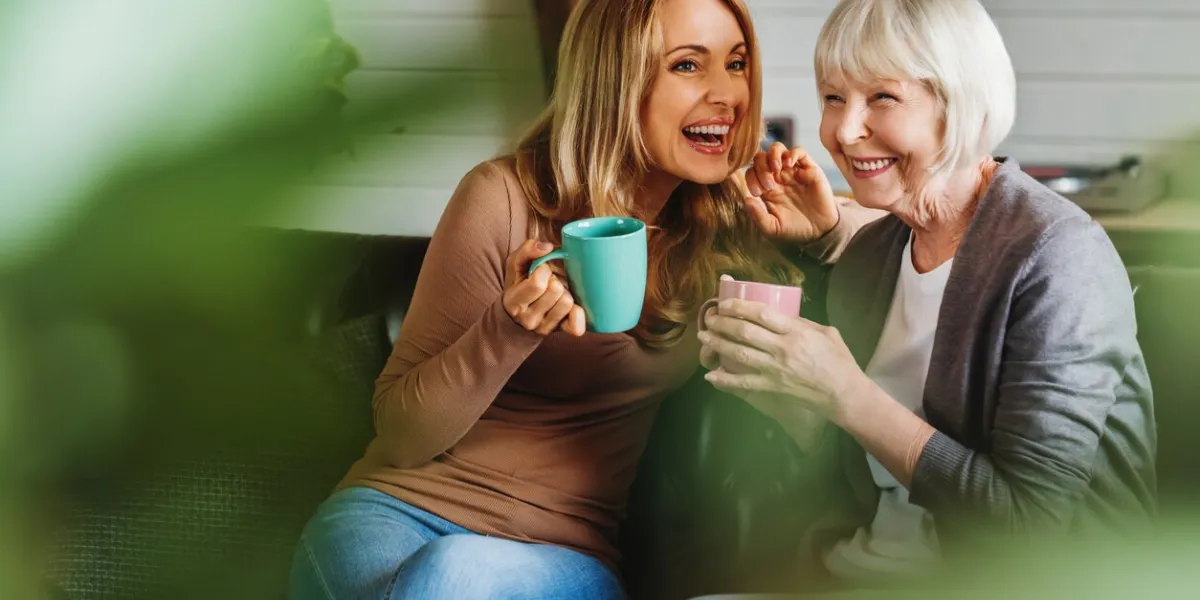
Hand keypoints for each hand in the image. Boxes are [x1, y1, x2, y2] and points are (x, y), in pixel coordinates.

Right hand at [502, 240, 585, 335]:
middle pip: (556, 291)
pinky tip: (572, 306)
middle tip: (549, 282)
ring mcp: (544, 328)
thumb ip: (527, 249)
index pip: (538, 283)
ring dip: (565, 292)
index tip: (540, 270)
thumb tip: (547, 247)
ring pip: (567, 302)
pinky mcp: (560, 331)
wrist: (518, 314)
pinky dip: (578, 314)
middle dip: (555, 280)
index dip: (543, 270)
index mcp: (514, 301)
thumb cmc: (519, 284)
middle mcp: (528, 319)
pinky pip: (576, 326)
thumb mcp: (515, 264)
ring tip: (556, 293)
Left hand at [697, 298, 866, 422]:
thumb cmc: (839, 361)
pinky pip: (744, 383)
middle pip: (745, 332)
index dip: (740, 306)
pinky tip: (711, 376)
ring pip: (739, 354)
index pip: (762, 313)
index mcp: (797, 332)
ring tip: (703, 336)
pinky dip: (725, 380)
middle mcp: (783, 349)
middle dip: (723, 323)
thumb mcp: (826, 332)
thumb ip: (802, 323)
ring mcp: (776, 369)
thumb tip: (782, 315)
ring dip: (718, 344)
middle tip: (709, 318)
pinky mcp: (772, 387)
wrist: (844, 394)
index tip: (725, 303)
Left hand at [740, 142, 839, 242]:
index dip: (751, 178)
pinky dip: (791, 154)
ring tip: (776, 169)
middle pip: (761, 157)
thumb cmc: (794, 228)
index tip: (759, 193)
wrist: (819, 230)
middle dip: (760, 168)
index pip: (752, 172)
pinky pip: (798, 151)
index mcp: (766, 188)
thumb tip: (745, 199)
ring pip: (777, 148)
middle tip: (769, 185)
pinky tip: (789, 166)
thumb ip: (758, 216)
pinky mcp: (809, 169)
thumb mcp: (773, 227)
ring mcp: (792, 171)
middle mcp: (777, 176)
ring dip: (772, 155)